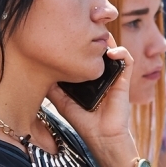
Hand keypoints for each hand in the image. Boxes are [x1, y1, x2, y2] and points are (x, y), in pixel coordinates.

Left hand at [47, 45, 138, 166]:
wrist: (102, 137)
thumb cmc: (84, 122)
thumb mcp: (62, 102)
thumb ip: (53, 87)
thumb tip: (38, 70)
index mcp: (89, 77)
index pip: (86, 54)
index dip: (81, 42)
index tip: (70, 33)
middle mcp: (102, 74)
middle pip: (98, 48)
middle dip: (93, 37)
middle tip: (84, 28)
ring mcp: (114, 76)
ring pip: (113, 49)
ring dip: (107, 40)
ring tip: (98, 36)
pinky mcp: (124, 81)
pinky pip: (126, 60)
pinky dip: (121, 52)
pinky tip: (111, 52)